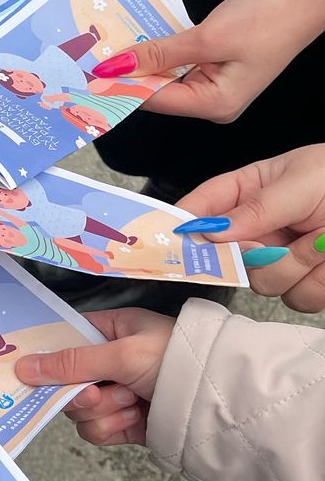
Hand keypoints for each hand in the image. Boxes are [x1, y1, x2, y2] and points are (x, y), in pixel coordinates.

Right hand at [15, 308, 175, 446]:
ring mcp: (117, 394)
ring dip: (103, 411)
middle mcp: (110, 362)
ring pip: (80, 411)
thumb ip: (72, 362)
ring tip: (132, 403)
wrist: (217, 401)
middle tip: (98, 394)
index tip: (30, 372)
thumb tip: (23, 366)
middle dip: (82, 393)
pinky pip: (96, 431)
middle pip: (66, 383)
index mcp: (111, 331)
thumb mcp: (122, 353)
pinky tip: (134, 419)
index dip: (48, 357)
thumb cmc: (176, 360)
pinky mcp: (125, 423)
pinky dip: (112, 427)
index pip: (66, 340)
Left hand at [95, 0, 324, 122]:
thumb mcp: (208, 36)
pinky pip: (179, 63)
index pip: (153, 100)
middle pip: (157, 91)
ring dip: (141, 61)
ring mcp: (216, 86)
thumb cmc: (270, 16)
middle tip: (88, 59)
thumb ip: (160, 53)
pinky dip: (160, 52)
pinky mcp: (218, 66)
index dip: (118, 87)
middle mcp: (214, 103)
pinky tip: (137, 40)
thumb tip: (117, 67)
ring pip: (166, 76)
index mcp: (215, 105)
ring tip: (105, 48)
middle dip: (126, 74)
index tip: (85, 76)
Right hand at [177, 146, 324, 310]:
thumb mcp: (302, 181)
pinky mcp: (306, 284)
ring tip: (322, 240)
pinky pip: (296, 298)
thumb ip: (256, 208)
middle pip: (226, 258)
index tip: (170, 239)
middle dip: (252, 253)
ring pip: (262, 282)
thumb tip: (212, 231)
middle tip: (274, 242)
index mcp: (249, 191)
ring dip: (295, 266)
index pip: (202, 207)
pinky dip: (318, 282)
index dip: (182, 224)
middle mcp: (259, 228)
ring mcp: (281, 259)